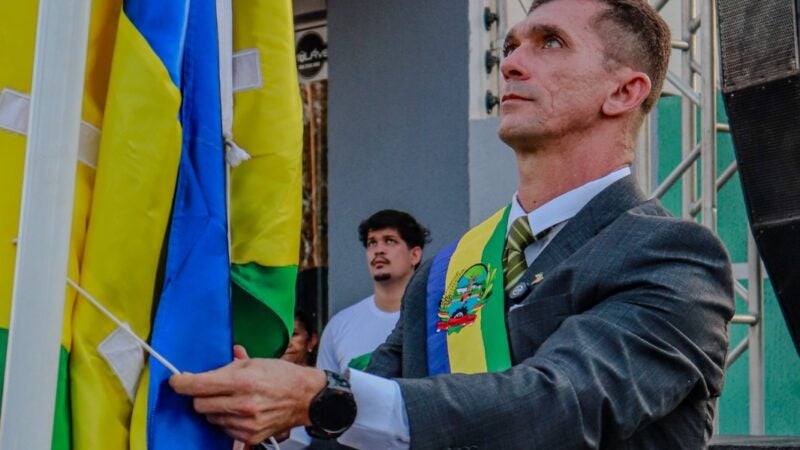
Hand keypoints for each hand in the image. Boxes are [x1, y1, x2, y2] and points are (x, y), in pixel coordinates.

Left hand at [170, 347, 325, 444]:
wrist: (306, 398)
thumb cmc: (284, 377)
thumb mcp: (257, 362)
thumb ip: (230, 365)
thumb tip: (209, 368)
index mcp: (243, 381)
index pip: (199, 385)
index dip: (182, 383)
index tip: (177, 381)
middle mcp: (243, 404)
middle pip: (199, 404)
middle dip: (200, 396)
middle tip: (210, 389)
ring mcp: (246, 423)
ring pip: (210, 418)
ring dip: (214, 408)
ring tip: (231, 399)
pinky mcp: (249, 436)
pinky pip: (223, 429)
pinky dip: (226, 420)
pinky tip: (238, 411)